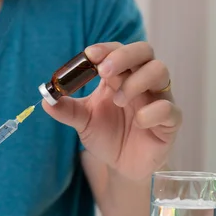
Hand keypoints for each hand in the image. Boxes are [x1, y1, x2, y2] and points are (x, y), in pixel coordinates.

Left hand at [43, 41, 181, 180]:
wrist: (122, 165)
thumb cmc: (106, 135)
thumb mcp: (83, 121)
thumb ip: (66, 109)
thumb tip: (46, 99)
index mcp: (120, 76)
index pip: (118, 50)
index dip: (106, 49)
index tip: (89, 55)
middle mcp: (142, 81)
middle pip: (144, 51)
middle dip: (124, 56)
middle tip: (104, 71)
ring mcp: (158, 99)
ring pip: (160, 71)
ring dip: (137, 81)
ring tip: (119, 101)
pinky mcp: (170, 122)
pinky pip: (169, 108)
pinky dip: (153, 112)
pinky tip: (139, 122)